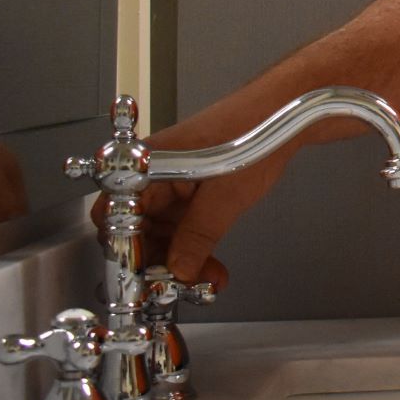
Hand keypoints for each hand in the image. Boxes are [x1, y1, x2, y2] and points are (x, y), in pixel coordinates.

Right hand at [89, 137, 298, 289]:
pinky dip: (192, 248)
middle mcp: (151, 175)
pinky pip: (179, 227)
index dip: (127, 253)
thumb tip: (178, 271)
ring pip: (159, 234)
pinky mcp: (189, 191)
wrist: (286, 112)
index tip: (145, 281)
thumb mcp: (226, 196)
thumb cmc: (257, 132)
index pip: (113, 219)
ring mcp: (170, 183)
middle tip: (179, 287)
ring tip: (204, 280)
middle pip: (135, 232)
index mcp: (147, 165)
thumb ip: (197, 237)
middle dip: (157, 264)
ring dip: (177, 261)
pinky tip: (209, 267)